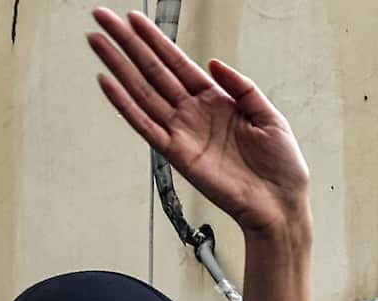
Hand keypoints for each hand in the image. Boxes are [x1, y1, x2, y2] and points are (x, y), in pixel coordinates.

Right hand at [87, 8, 310, 236]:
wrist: (280, 204)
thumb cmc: (281, 167)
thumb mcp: (270, 116)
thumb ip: (243, 87)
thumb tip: (214, 63)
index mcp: (217, 100)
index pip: (178, 62)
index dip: (155, 40)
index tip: (134, 19)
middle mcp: (194, 114)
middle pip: (153, 71)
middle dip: (127, 43)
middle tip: (103, 18)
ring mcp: (183, 133)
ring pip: (142, 92)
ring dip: (118, 66)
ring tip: (97, 42)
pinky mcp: (178, 155)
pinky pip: (146, 126)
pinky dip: (125, 105)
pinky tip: (108, 84)